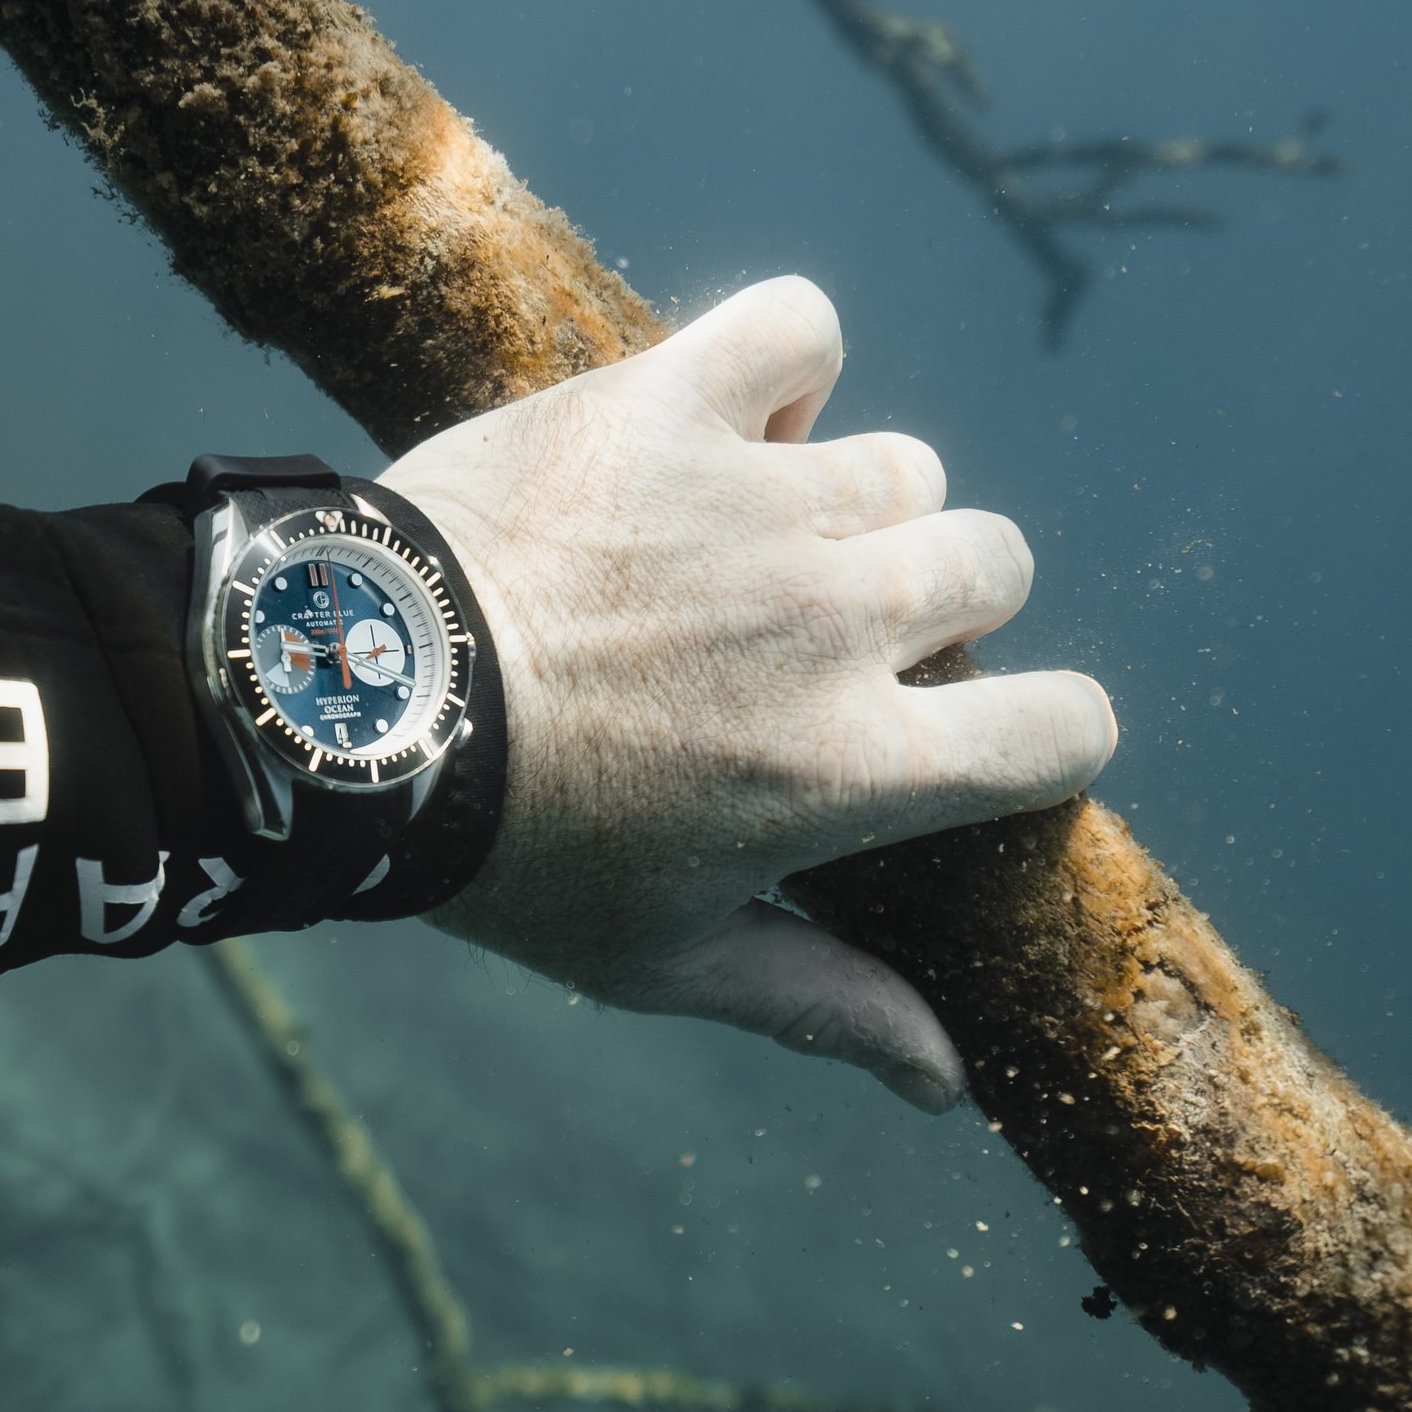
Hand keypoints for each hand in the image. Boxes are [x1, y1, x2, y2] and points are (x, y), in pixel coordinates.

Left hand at [380, 278, 1115, 1111]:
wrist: (344, 707)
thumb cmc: (506, 853)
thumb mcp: (661, 959)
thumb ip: (820, 1005)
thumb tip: (947, 1083)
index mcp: (857, 765)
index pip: (1067, 728)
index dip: (1042, 734)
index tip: (972, 731)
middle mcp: (837, 620)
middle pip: (993, 565)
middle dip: (932, 608)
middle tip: (814, 641)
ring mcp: (758, 501)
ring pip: (904, 466)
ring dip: (847, 506)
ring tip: (740, 545)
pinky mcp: (666, 402)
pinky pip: (798, 328)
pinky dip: (782, 364)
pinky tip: (729, 421)